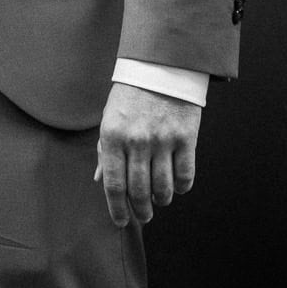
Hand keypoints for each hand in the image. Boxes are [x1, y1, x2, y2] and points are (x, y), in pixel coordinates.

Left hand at [94, 82, 200, 226]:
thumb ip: (105, 151)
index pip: (114, 185)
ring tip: (159, 200)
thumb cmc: (131, 94)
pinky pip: (185, 175)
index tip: (121, 221)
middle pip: (139, 191)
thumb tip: (100, 181)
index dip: (117, 209)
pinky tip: (177, 186)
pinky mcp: (185, 137)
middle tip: (143, 216)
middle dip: (141, 211)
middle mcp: (137, 141)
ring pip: (163, 188)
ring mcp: (162, 140)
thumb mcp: (110, 119)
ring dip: (161, 201)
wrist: (161, 66)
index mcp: (112, 136)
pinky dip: (181, 187)